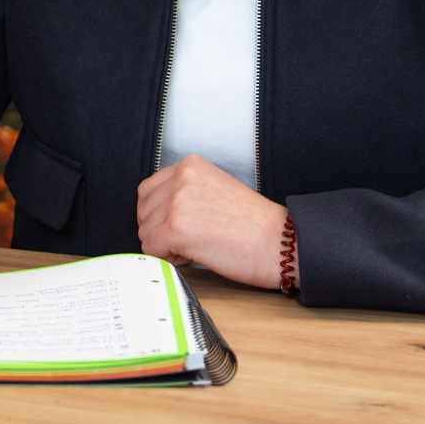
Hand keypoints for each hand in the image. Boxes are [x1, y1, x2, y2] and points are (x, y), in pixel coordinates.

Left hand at [135, 154, 293, 291]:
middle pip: (144, 211)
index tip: (178, 226)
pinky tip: (193, 255)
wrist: (280, 242)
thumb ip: (184, 192)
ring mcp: (178, 201)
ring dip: (166, 246)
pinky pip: (152, 249)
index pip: (148, 190)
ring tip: (197, 246)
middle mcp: (182, 177)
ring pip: (146, 231)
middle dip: (160, 231)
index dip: (159, 214)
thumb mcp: (214, 189)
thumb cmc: (254, 224)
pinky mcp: (177, 227)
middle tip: (189, 239)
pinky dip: (168, 258)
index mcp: (190, 165)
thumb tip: (155, 211)